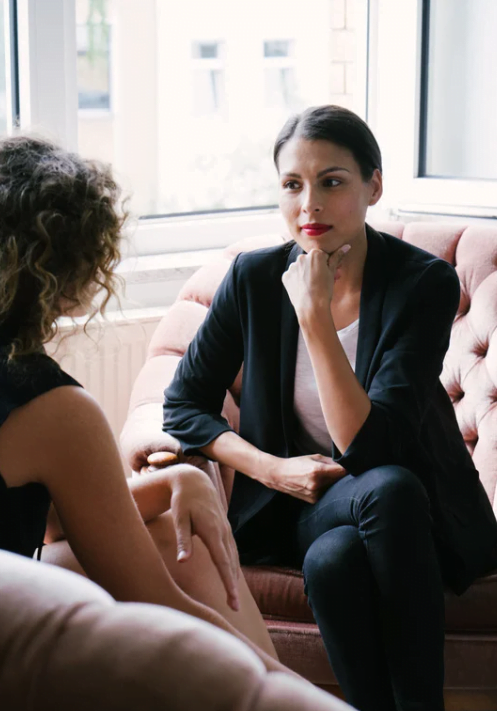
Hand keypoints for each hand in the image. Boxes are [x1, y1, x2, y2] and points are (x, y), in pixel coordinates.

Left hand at [161, 463, 240, 610]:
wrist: (194, 482)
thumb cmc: (183, 501)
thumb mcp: (179, 518)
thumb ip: (182, 540)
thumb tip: (183, 561)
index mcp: (213, 531)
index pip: (223, 562)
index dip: (228, 583)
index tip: (233, 601)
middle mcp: (223, 532)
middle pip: (231, 564)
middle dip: (233, 586)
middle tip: (234, 609)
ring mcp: (226, 530)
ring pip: (233, 558)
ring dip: (234, 578)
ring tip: (234, 598)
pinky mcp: (224, 530)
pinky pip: (232, 551)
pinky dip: (233, 566)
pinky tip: (232, 576)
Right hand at [267, 454, 347, 503]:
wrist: (279, 475)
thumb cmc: (296, 463)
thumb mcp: (313, 457)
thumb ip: (329, 461)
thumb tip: (343, 464)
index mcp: (317, 471)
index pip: (341, 471)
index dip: (347, 468)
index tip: (350, 466)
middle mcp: (317, 484)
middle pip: (338, 481)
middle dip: (340, 476)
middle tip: (340, 471)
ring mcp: (314, 494)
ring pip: (332, 488)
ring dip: (333, 483)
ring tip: (325, 477)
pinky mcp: (313, 500)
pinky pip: (325, 493)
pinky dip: (325, 489)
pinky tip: (319, 484)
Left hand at [282, 245, 350, 318]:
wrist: (312, 307)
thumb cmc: (324, 290)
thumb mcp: (332, 272)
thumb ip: (337, 257)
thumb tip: (346, 246)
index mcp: (315, 254)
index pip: (322, 256)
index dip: (327, 265)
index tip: (329, 273)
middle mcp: (301, 258)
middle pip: (311, 261)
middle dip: (316, 269)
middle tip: (323, 281)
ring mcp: (292, 267)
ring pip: (301, 268)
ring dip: (306, 274)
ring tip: (313, 286)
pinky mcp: (286, 276)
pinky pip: (293, 276)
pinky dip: (298, 280)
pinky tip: (304, 288)